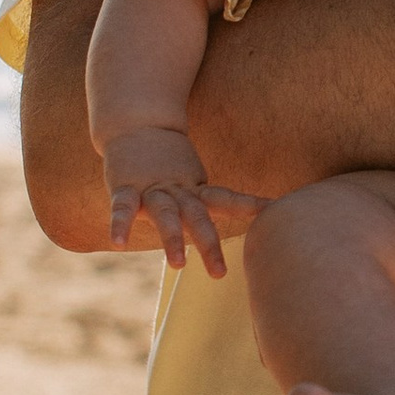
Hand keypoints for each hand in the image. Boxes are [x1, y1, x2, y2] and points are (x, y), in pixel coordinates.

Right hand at [101, 128, 261, 279]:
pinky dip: (120, 224)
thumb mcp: (191, 179)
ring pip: (166, 215)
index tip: (274, 211)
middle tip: (220, 273)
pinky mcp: (125, 186)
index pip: (228, 198)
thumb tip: (221, 232)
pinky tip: (119, 243)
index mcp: (196, 190)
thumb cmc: (168, 159)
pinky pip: (124, 208)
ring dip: (173, 239)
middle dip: (209, 245)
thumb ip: (203, 204)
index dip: (250, 204)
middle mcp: (178, 190)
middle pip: (198, 217)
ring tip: (178, 265)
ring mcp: (153, 188)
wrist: (137, 122)